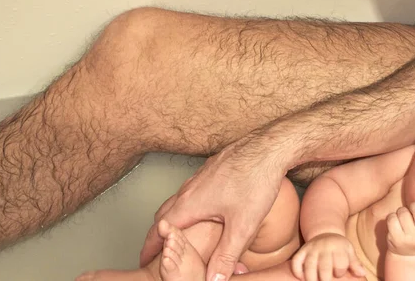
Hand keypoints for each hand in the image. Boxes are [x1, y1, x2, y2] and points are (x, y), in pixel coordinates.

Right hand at [139, 143, 283, 280]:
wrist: (268, 147)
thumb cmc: (255, 179)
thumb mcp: (242, 226)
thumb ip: (226, 255)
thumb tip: (214, 279)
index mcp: (189, 203)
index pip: (160, 230)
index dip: (151, 248)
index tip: (146, 260)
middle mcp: (189, 188)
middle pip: (164, 214)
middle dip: (159, 234)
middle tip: (160, 250)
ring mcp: (200, 177)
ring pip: (178, 200)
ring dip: (174, 218)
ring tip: (180, 233)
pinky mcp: (212, 170)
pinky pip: (192, 190)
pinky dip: (189, 204)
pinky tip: (205, 210)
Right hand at [291, 233, 365, 280]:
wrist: (325, 233)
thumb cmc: (339, 247)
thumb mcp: (349, 252)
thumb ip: (355, 263)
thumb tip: (361, 273)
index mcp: (338, 247)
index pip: (340, 263)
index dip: (340, 272)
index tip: (338, 274)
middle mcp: (324, 247)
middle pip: (324, 267)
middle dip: (326, 279)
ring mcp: (311, 249)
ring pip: (309, 266)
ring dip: (311, 278)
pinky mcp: (302, 251)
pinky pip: (296, 262)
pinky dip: (297, 271)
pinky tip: (302, 277)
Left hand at [386, 202, 414, 255]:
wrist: (408, 255)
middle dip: (414, 206)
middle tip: (413, 210)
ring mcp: (409, 238)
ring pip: (403, 212)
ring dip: (402, 211)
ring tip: (404, 218)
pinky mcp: (395, 238)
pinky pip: (391, 218)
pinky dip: (392, 216)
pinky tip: (395, 222)